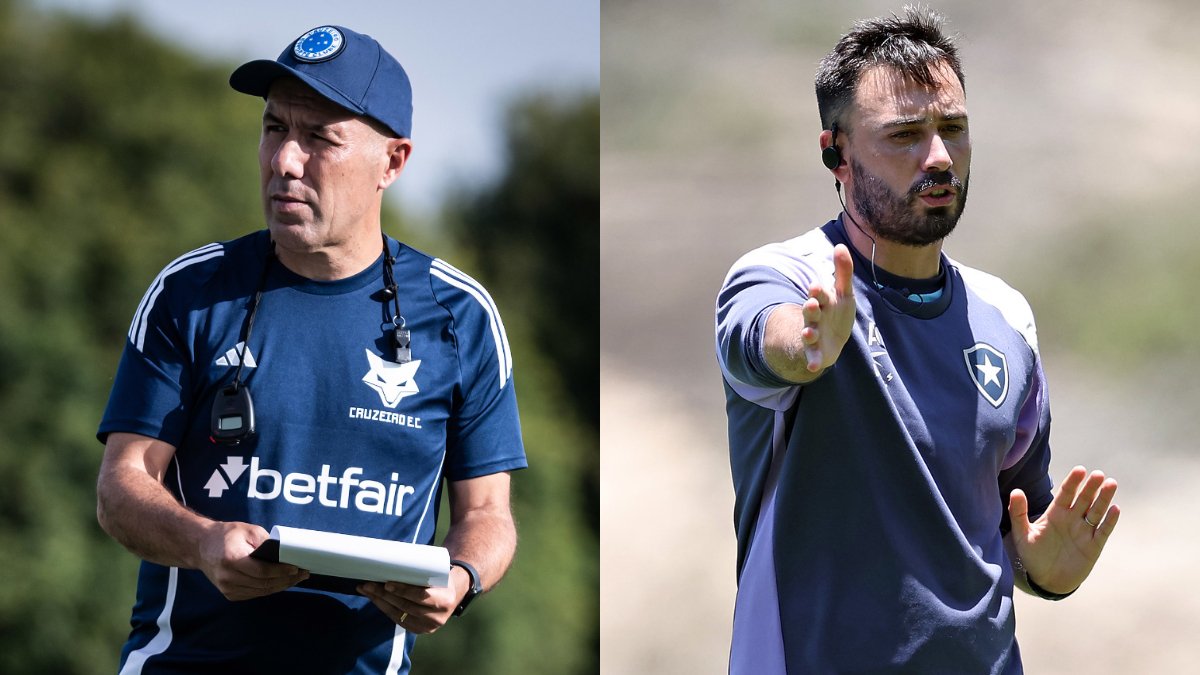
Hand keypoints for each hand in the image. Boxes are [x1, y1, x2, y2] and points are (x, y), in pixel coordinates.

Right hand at [197, 521, 308, 600]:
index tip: (297, 568)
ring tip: (296, 578)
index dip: (282, 571)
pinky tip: (281, 582)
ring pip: (261, 591)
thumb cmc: (226, 535)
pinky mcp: (229, 594)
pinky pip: (255, 593)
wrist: (201, 547)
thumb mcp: (248, 531)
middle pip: (264, 584)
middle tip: (303, 574)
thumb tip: (285, 555)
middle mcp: (228, 577)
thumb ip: (266, 542)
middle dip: (287, 580)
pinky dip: (270, 589)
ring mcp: (227, 588)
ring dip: (281, 586)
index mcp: (232, 559)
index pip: (262, 571)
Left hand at [359, 566, 469, 633]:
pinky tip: (375, 599)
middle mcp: (438, 617)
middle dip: (385, 595)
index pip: (421, 596)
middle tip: (369, 584)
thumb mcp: (437, 572)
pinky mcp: (419, 630)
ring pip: (399, 615)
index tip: (387, 583)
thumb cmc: (440, 578)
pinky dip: (385, 608)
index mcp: (445, 600)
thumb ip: (420, 571)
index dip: (404, 591)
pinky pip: (398, 620)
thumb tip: (392, 560)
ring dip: (380, 602)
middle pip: (406, 606)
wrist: (451, 595)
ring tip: (366, 590)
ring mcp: (428, 626)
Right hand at [798, 244, 855, 372]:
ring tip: (809, 334)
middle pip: (811, 312)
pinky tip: (813, 368)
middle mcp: (815, 317)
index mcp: (822, 301)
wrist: (831, 339)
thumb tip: (840, 245)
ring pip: (809, 333)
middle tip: (812, 304)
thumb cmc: (836, 313)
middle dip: (811, 308)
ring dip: (808, 333)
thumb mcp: (843, 293)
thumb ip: (843, 272)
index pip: (819, 294)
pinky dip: (812, 361)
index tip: (816, 286)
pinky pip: (812, 357)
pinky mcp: (815, 352)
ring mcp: (814, 335)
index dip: (818, 291)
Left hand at [1008, 466, 1120, 594]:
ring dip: (1104, 499)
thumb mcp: (1022, 534)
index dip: (1073, 482)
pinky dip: (1109, 521)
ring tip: (1111, 484)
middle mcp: (1072, 519)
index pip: (1066, 493)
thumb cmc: (1032, 555)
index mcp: (1055, 513)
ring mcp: (1084, 532)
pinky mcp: (1093, 546)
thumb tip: (1015, 491)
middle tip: (1099, 474)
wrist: (1045, 580)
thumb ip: (1018, 513)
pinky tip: (1115, 509)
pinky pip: (1103, 531)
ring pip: (1096, 511)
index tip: (1080, 470)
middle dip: (1091, 487)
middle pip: (1084, 499)